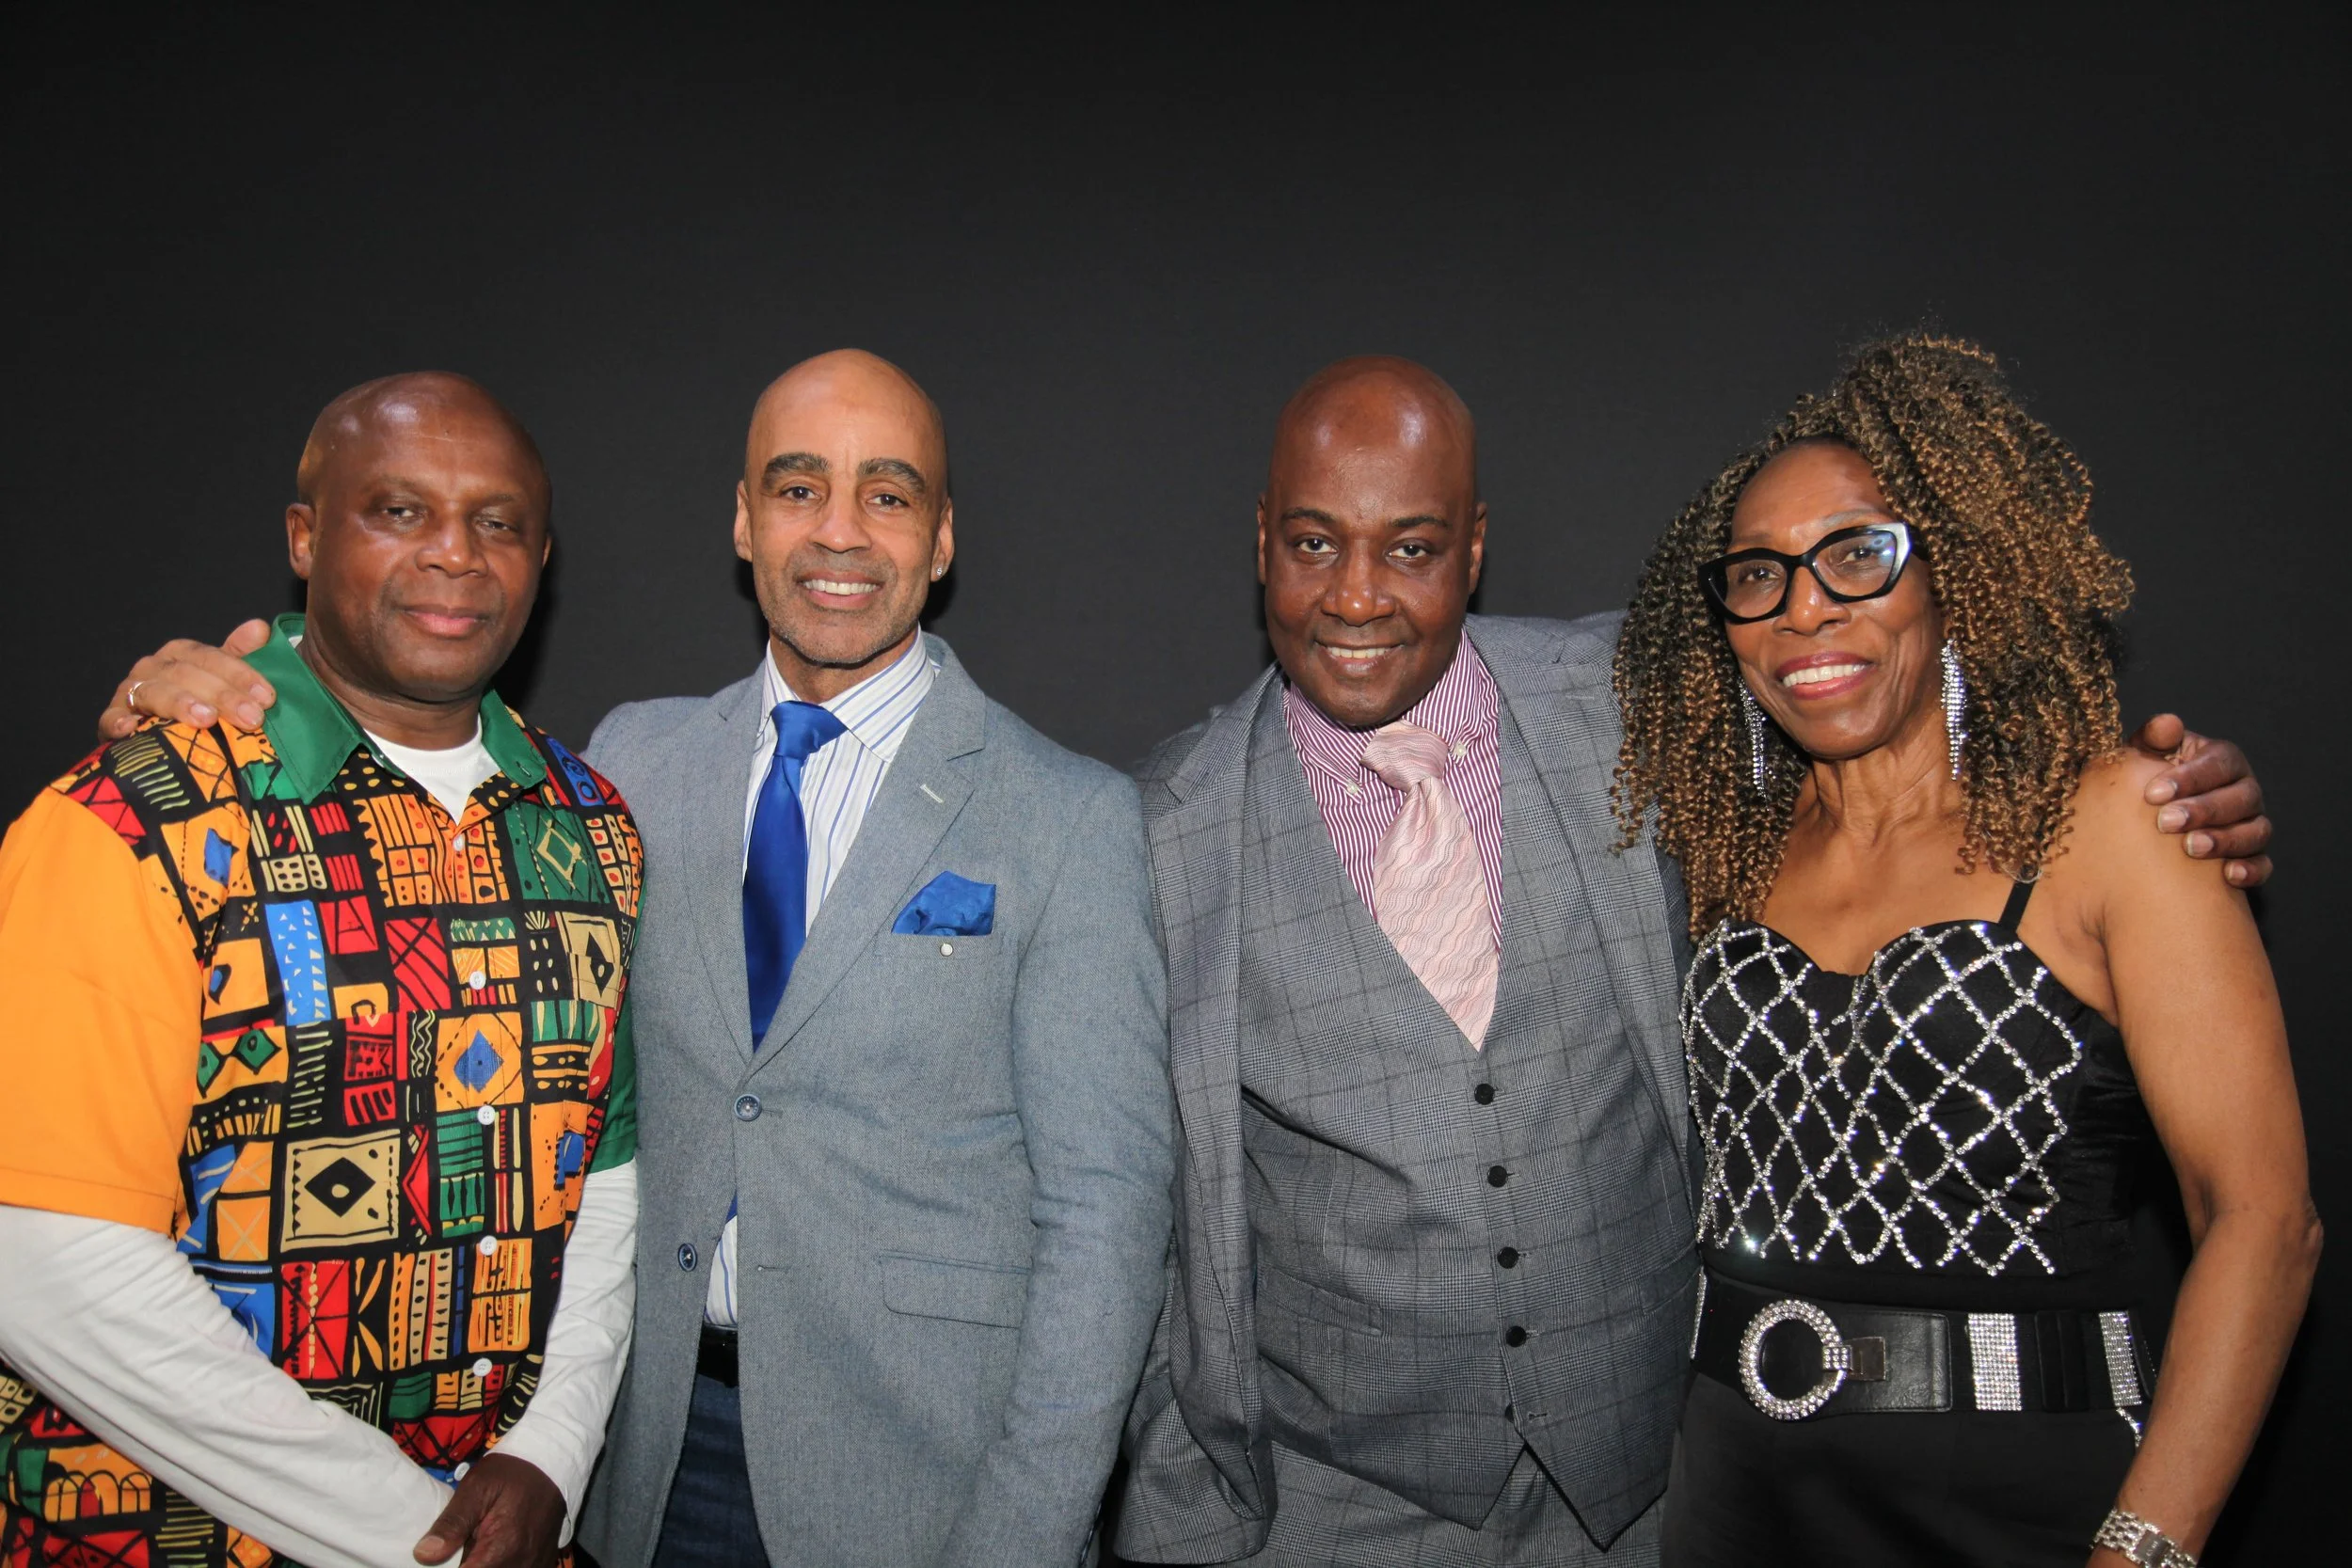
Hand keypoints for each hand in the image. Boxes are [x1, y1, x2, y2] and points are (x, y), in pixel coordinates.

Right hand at [99, 620, 276, 738]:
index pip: (212, 658)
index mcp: (182, 654)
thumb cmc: (195, 702)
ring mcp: (131, 691)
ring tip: (206, 720)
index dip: (240, 675)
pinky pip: (111, 718)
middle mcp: (155, 667)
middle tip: (252, 718)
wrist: (153, 732)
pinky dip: (118, 721)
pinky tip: (130, 728)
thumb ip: (239, 656)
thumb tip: (259, 628)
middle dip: (222, 695)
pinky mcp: (112, 719)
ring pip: (154, 692)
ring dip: (181, 703)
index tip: (266, 698)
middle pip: (187, 674)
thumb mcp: (219, 679)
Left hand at [413, 1453, 565, 1567]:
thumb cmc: (511, 1473)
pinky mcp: (541, 1564)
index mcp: (502, 1548)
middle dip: (465, 1564)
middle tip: (458, 1546)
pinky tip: (491, 1551)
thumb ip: (452, 1523)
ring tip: (474, 1546)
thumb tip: (424, 1555)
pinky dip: (499, 1563)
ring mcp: (535, 1566)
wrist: (552, 1464)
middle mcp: (521, 1564)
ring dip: (481, 1563)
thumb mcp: (476, 1487)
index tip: (437, 1559)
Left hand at [2129, 713, 2270, 887]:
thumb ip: (2155, 738)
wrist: (2151, 818)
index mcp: (2222, 760)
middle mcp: (2244, 789)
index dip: (2188, 778)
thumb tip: (2168, 723)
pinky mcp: (2254, 854)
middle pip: (2240, 798)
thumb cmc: (2151, 781)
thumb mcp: (2147, 755)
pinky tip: (2228, 876)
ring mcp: (2253, 822)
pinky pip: (2263, 863)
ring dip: (2225, 840)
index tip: (2153, 793)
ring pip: (2255, 831)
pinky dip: (2251, 870)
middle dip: (2204, 810)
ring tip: (2191, 848)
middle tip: (2166, 822)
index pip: (2216, 764)